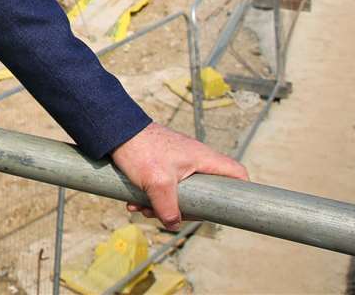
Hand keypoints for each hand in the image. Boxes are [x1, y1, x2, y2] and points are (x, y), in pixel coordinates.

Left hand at [108, 122, 247, 230]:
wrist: (113, 130)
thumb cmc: (140, 149)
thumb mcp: (157, 183)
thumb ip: (169, 208)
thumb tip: (173, 224)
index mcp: (203, 159)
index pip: (236, 173)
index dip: (241, 191)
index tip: (230, 208)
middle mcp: (194, 160)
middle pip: (205, 193)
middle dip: (185, 209)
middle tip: (167, 214)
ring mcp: (178, 162)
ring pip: (181, 192)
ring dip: (161, 205)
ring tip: (141, 208)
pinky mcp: (162, 164)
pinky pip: (164, 186)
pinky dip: (151, 197)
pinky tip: (134, 201)